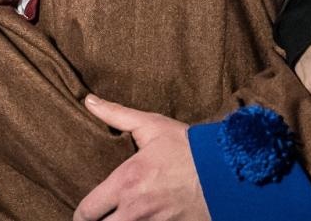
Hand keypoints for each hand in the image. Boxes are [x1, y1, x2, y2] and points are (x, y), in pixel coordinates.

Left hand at [74, 95, 205, 220]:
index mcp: (126, 183)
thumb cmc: (189, 148)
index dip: (82, 215)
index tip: (85, 214)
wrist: (228, 171)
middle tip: (102, 218)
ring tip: (120, 220)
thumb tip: (88, 100)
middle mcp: (135, 210)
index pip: (87, 212)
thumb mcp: (152, 127)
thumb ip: (116, 114)